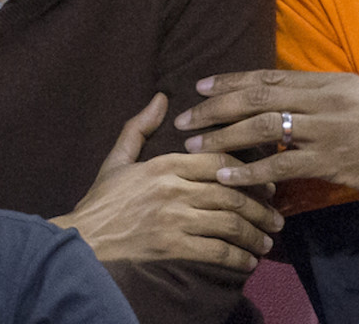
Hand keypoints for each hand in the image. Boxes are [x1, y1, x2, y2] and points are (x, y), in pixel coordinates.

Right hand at [50, 93, 283, 271]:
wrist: (82, 240)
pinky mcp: (172, 247)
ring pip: (229, 222)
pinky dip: (238, 256)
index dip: (247, 169)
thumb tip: (161, 97)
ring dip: (255, 233)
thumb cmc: (101, 200)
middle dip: (260, 206)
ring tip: (267, 241)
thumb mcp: (117, 158)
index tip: (263, 182)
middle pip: (231, 192)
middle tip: (276, 217)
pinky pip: (216, 251)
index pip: (219, 159)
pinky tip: (248, 261)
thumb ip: (140, 127)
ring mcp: (174, 218)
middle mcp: (174, 188)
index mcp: (165, 164)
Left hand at [174, 70, 358, 204]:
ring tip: (195, 145)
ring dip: (224, 135)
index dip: (232, 81)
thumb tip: (291, 102)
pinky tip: (226, 175)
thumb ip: (326, 98)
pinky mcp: (332, 160)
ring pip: (262, 126)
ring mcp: (327, 129)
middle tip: (185, 116)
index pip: (270, 77)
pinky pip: (280, 163)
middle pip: (258, 96)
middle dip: (216, 106)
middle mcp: (324, 99)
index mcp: (330, 81)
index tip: (201, 86)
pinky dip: (249, 169)